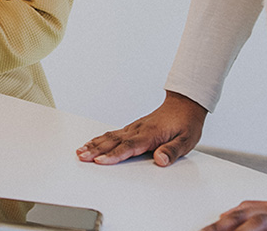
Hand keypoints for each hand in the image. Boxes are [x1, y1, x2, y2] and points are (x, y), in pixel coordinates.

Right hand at [76, 91, 206, 165]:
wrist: (186, 104)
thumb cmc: (186, 123)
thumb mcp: (186, 140)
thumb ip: (172, 151)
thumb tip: (161, 160)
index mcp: (151, 134)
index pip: (129, 147)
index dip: (113, 155)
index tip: (99, 161)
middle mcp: (139, 129)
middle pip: (114, 141)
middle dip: (96, 150)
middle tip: (81, 156)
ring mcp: (135, 127)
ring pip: (111, 136)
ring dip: (95, 143)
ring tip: (80, 151)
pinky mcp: (134, 127)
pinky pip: (114, 133)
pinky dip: (101, 138)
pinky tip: (94, 142)